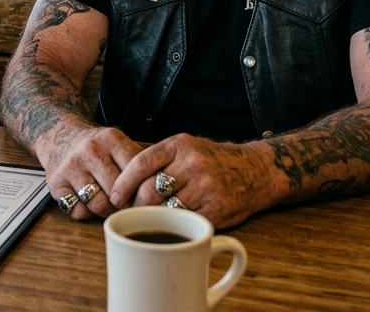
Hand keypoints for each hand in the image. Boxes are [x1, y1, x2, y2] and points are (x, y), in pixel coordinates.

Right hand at [39, 126, 141, 220]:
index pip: (136, 172)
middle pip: (118, 192)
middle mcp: (90, 151)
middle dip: (126, 204)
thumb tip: (160, 191)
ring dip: (107, 211)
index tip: (146, 197)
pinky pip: (79, 211)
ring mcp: (71, 168)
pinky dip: (86, 213)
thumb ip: (136, 162)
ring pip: (99, 205)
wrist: (60, 135)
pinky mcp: (56, 184)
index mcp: (111, 139)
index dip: (143, 189)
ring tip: (110, 205)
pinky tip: (88, 202)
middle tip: (129, 206)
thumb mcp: (117, 143)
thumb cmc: (96, 146)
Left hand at [110, 134, 277, 229]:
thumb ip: (158, 159)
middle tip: (133, 210)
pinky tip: (174, 220)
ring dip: (154, 216)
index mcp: (179, 146)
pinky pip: (183, 221)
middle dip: (136, 204)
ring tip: (152, 216)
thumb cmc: (212, 161)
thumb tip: (122, 182)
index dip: (123, 183)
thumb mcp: (186, 147)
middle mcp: (192, 164)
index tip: (115, 196)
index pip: (141, 163)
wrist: (255, 171)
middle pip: (149, 190)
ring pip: (164, 208)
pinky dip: (175, 223)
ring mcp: (204, 187)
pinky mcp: (214, 210)